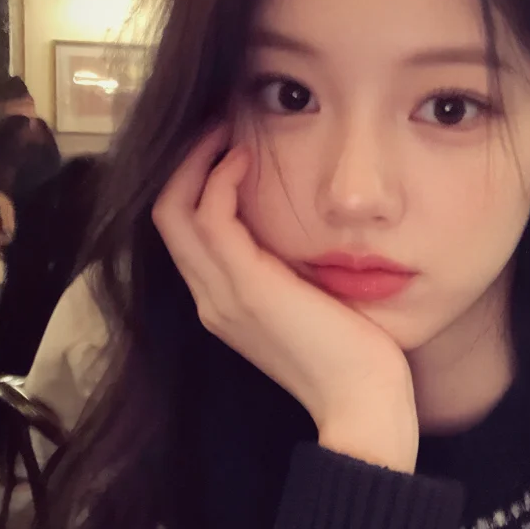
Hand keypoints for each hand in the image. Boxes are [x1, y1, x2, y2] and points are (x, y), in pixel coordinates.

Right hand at [152, 129, 418, 473]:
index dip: (195, 182)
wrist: (363, 406)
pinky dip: (219, 178)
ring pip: (174, 210)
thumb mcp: (314, 305)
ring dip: (197, 159)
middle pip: (166, 214)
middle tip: (218, 122)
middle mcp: (210, 300)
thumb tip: (308, 233)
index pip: (185, 232)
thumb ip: (295, 273)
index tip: (227, 145)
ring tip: (226, 126)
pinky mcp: (246, 288)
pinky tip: (246, 156)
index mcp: (225, 305)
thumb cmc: (355, 359)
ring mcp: (221, 295)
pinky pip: (210, 217)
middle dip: (187, 161)